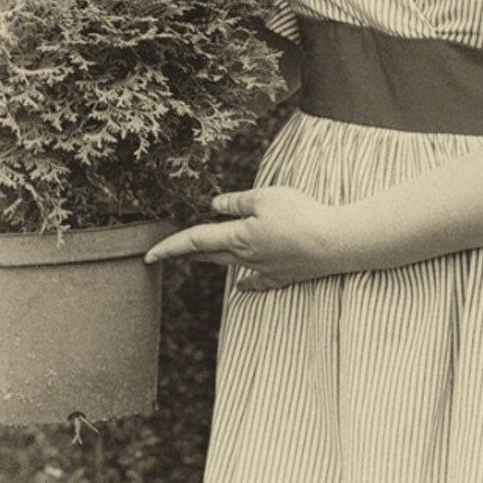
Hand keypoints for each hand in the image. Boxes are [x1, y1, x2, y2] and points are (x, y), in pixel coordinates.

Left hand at [143, 186, 347, 291]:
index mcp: (237, 237)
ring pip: (230, 265)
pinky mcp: (284, 274)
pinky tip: (241, 285)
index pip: (194, 241)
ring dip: (211, 261)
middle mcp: (246, 257)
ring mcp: (265, 269)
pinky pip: (258, 281)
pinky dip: (246, 282)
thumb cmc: (301, 215)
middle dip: (185, 253)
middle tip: (164, 255)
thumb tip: (214, 206)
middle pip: (208, 255)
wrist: (335, 243)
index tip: (147, 256)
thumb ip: (237, 202)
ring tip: (196, 258)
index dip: (169, 247)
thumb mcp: (265, 197)